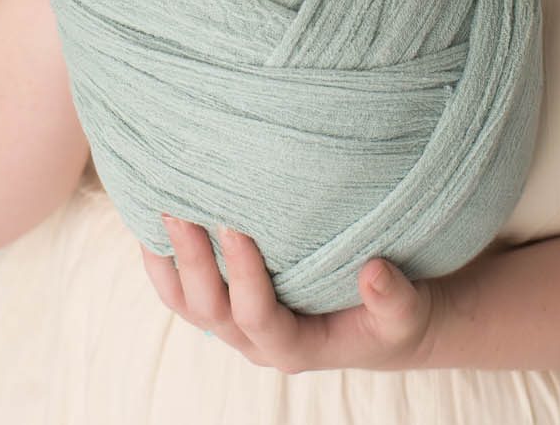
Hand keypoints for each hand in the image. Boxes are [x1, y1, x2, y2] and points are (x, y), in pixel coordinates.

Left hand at [141, 216, 443, 374]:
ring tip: (154, 213)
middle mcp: (257, 340)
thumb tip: (375, 271)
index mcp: (296, 347)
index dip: (244, 277)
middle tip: (179, 210)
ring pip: (188, 304)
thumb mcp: (408, 314)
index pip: (258, 317)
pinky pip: (183, 290)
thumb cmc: (394, 317)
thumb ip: (395, 299)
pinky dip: (164, 261)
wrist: (382, 321)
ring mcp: (237, 323)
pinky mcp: (227, 303)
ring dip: (168, 262)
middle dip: (193, 262)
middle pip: (211, 310)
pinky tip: (151, 222)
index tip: (236, 228)